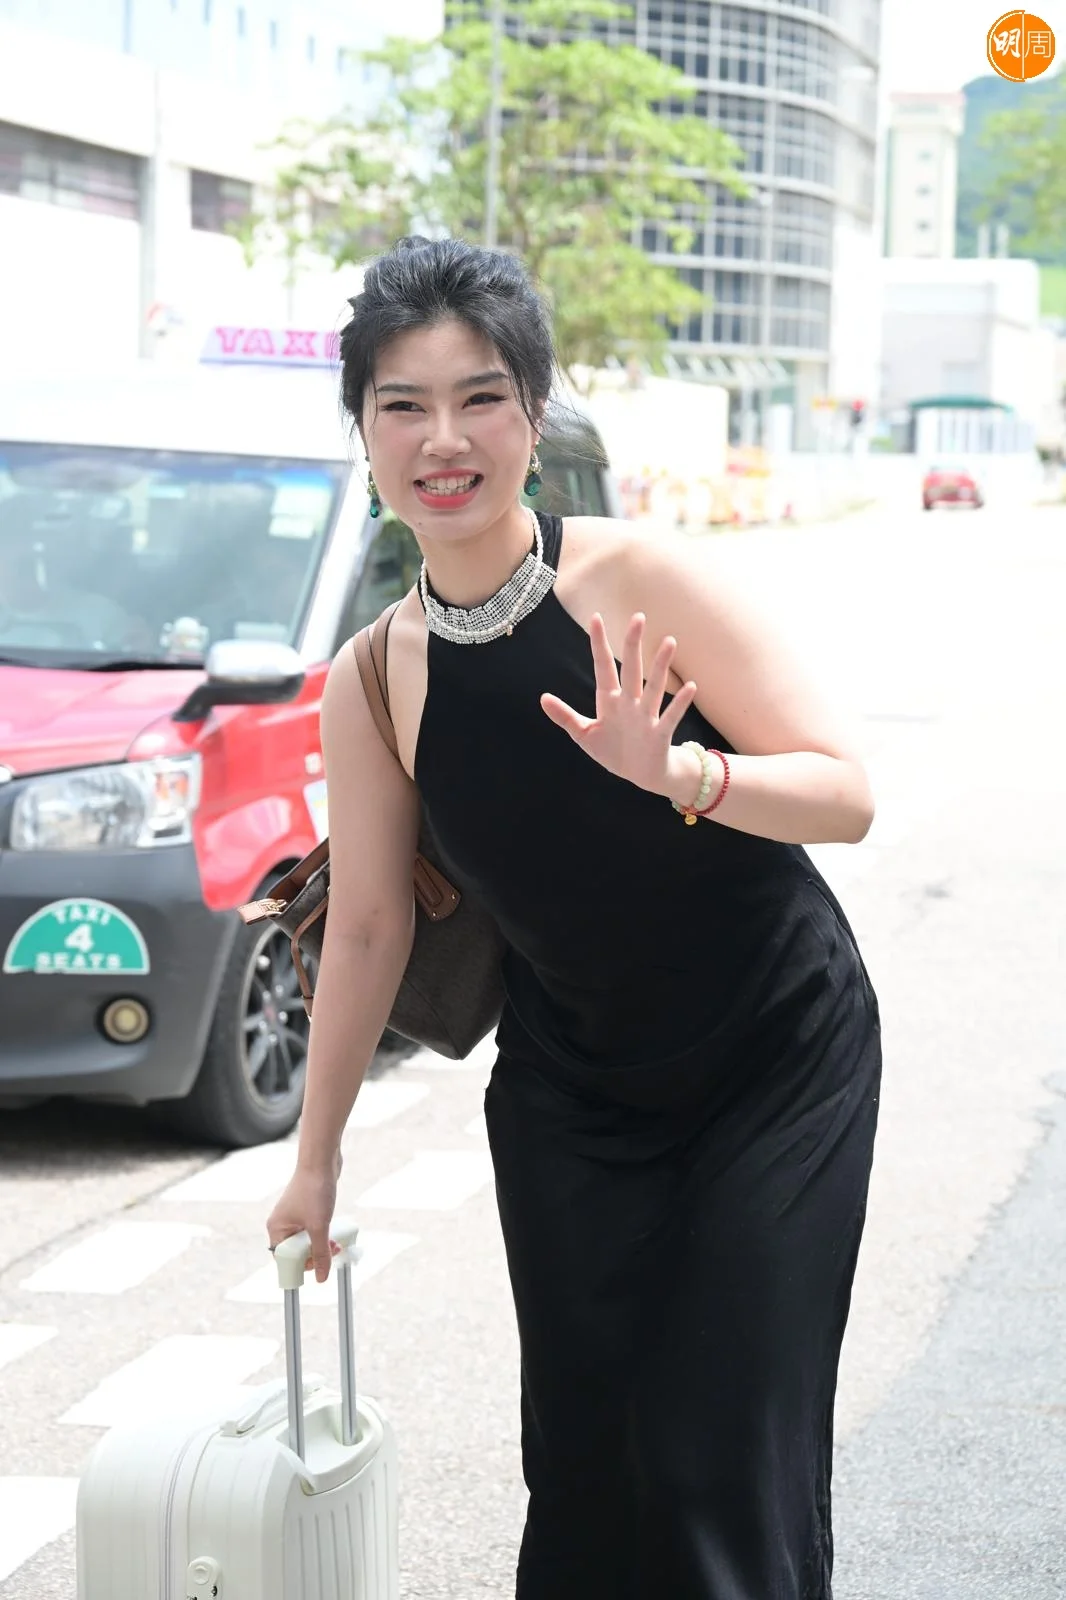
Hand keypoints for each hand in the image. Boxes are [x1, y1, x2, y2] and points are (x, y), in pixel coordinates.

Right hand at [266, 1152, 342, 1283]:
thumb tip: (321, 1278)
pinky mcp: (307, 1209)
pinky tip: (334, 1232)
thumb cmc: (315, 1190)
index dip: (301, 1266)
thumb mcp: (319, 1226)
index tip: (318, 1268)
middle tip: (331, 1252)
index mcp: (276, 1228)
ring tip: (335, 1244)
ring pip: (307, 1241)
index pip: (284, 1259)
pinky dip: (324, 1234)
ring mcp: (295, 1216)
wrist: (322, 1159)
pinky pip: (313, 1229)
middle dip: (314, 1255)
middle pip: (296, 1251)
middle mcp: (282, 1223)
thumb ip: (321, 1253)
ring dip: (322, 1245)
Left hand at [540, 613, 699, 798]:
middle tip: (638, 617)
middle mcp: (630, 703)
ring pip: (654, 687)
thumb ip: (565, 716)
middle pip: (632, 669)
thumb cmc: (614, 751)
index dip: (599, 644)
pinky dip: (679, 703)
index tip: (596, 618)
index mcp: (610, 701)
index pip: (604, 666)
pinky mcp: (659, 734)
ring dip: (661, 666)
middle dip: (633, 644)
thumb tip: (542, 697)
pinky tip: (690, 686)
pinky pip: (670, 716)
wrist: (641, 775)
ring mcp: (646, 717)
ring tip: (669, 641)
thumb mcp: (585, 735)